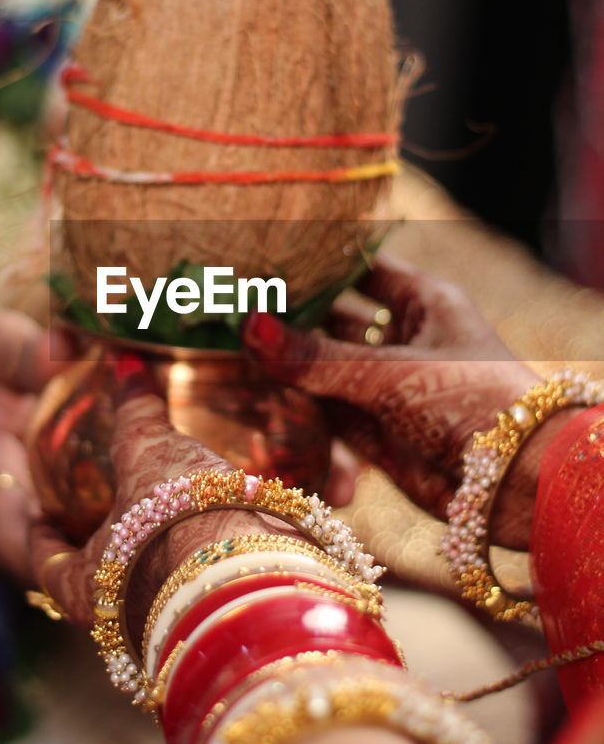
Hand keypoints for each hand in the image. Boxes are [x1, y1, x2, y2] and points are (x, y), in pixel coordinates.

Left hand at [29, 354, 296, 632]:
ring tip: (164, 512)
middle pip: (98, 580)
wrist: (254, 571)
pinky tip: (221, 527)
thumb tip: (125, 363)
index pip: (46, 563)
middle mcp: (120, 618)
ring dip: (153, 554)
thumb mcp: (149, 451)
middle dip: (104, 547)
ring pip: (148, 586)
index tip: (42, 516)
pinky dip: (201, 557)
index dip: (42, 539)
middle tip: (108, 511)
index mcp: (84, 586)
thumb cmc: (179, 518)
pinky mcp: (219, 611)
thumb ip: (135, 409)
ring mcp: (171, 621)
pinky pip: (198, 584)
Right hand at [243, 255, 551, 547]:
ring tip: (229, 350)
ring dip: (286, 366)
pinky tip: (253, 395)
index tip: (262, 258)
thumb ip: (315, 357)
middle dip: (289, 319)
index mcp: (424, 302)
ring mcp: (389, 387)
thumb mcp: (388, 371)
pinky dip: (296, 406)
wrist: (514, 485)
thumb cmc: (468, 403)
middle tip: (232, 307)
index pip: (361, 268)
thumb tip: (249, 327)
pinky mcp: (378, 432)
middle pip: (334, 320)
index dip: (316, 264)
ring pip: (324, 369)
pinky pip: (327, 411)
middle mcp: (404, 339)